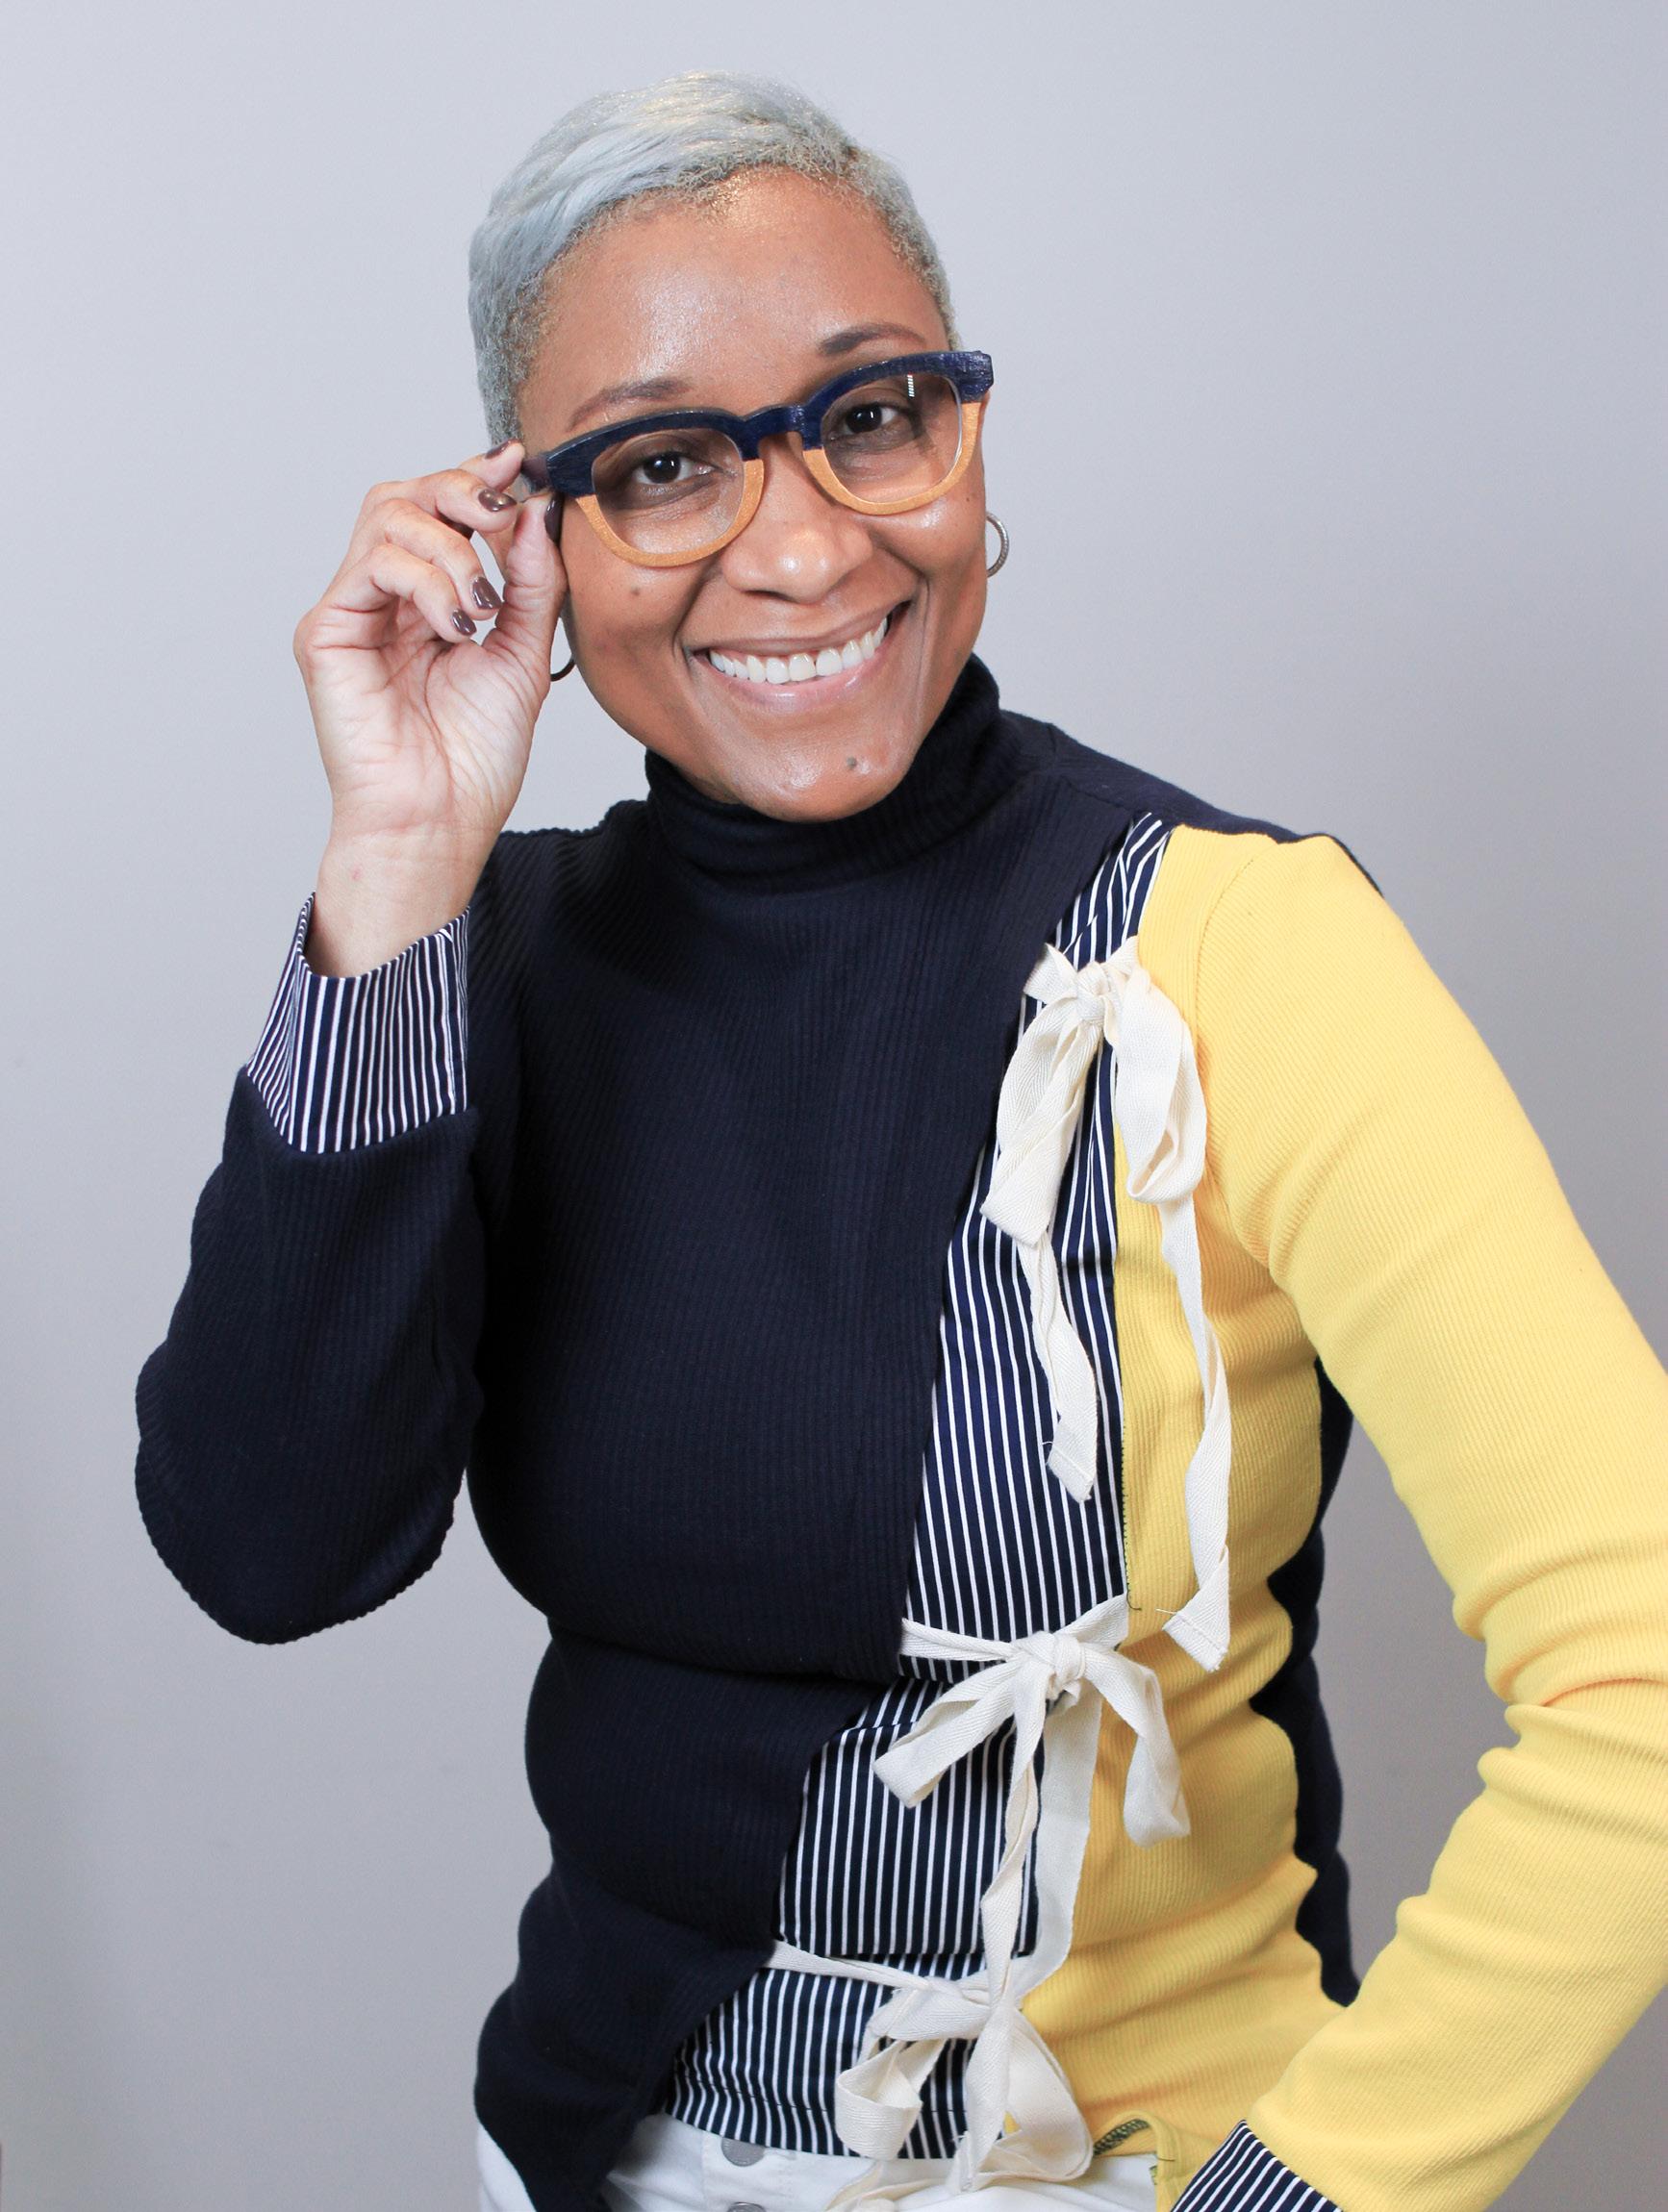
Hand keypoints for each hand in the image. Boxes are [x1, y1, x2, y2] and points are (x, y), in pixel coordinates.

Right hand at [292, 440, 566, 871]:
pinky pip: (374, 563)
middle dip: (462, 489)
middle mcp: (385, 598)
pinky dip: (427, 581)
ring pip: (389, 515)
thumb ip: (532, 580)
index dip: (478, 478)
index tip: (524, 464)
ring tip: (483, 607)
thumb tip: (538, 507)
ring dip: (451, 547)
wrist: (441, 820)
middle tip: (502, 515)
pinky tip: (456, 628)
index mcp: (429, 599)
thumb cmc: (475, 756)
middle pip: (408, 495)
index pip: (443, 512)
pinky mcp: (328, 631)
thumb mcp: (524, 653)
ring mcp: (353, 610)